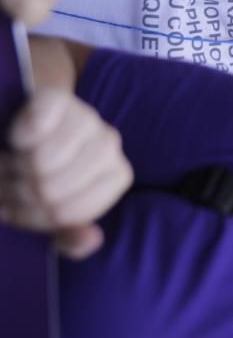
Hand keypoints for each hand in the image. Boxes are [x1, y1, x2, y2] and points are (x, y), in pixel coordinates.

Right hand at [0, 88, 131, 258]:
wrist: (26, 128)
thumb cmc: (43, 178)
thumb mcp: (55, 216)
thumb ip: (71, 237)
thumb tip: (90, 240)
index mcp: (116, 176)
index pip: (65, 214)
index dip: (31, 216)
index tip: (22, 206)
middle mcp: (109, 144)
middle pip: (51, 189)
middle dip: (18, 192)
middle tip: (11, 185)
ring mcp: (87, 118)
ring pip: (42, 159)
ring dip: (10, 169)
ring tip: (9, 168)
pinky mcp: (58, 97)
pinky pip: (40, 118)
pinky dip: (21, 134)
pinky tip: (17, 139)